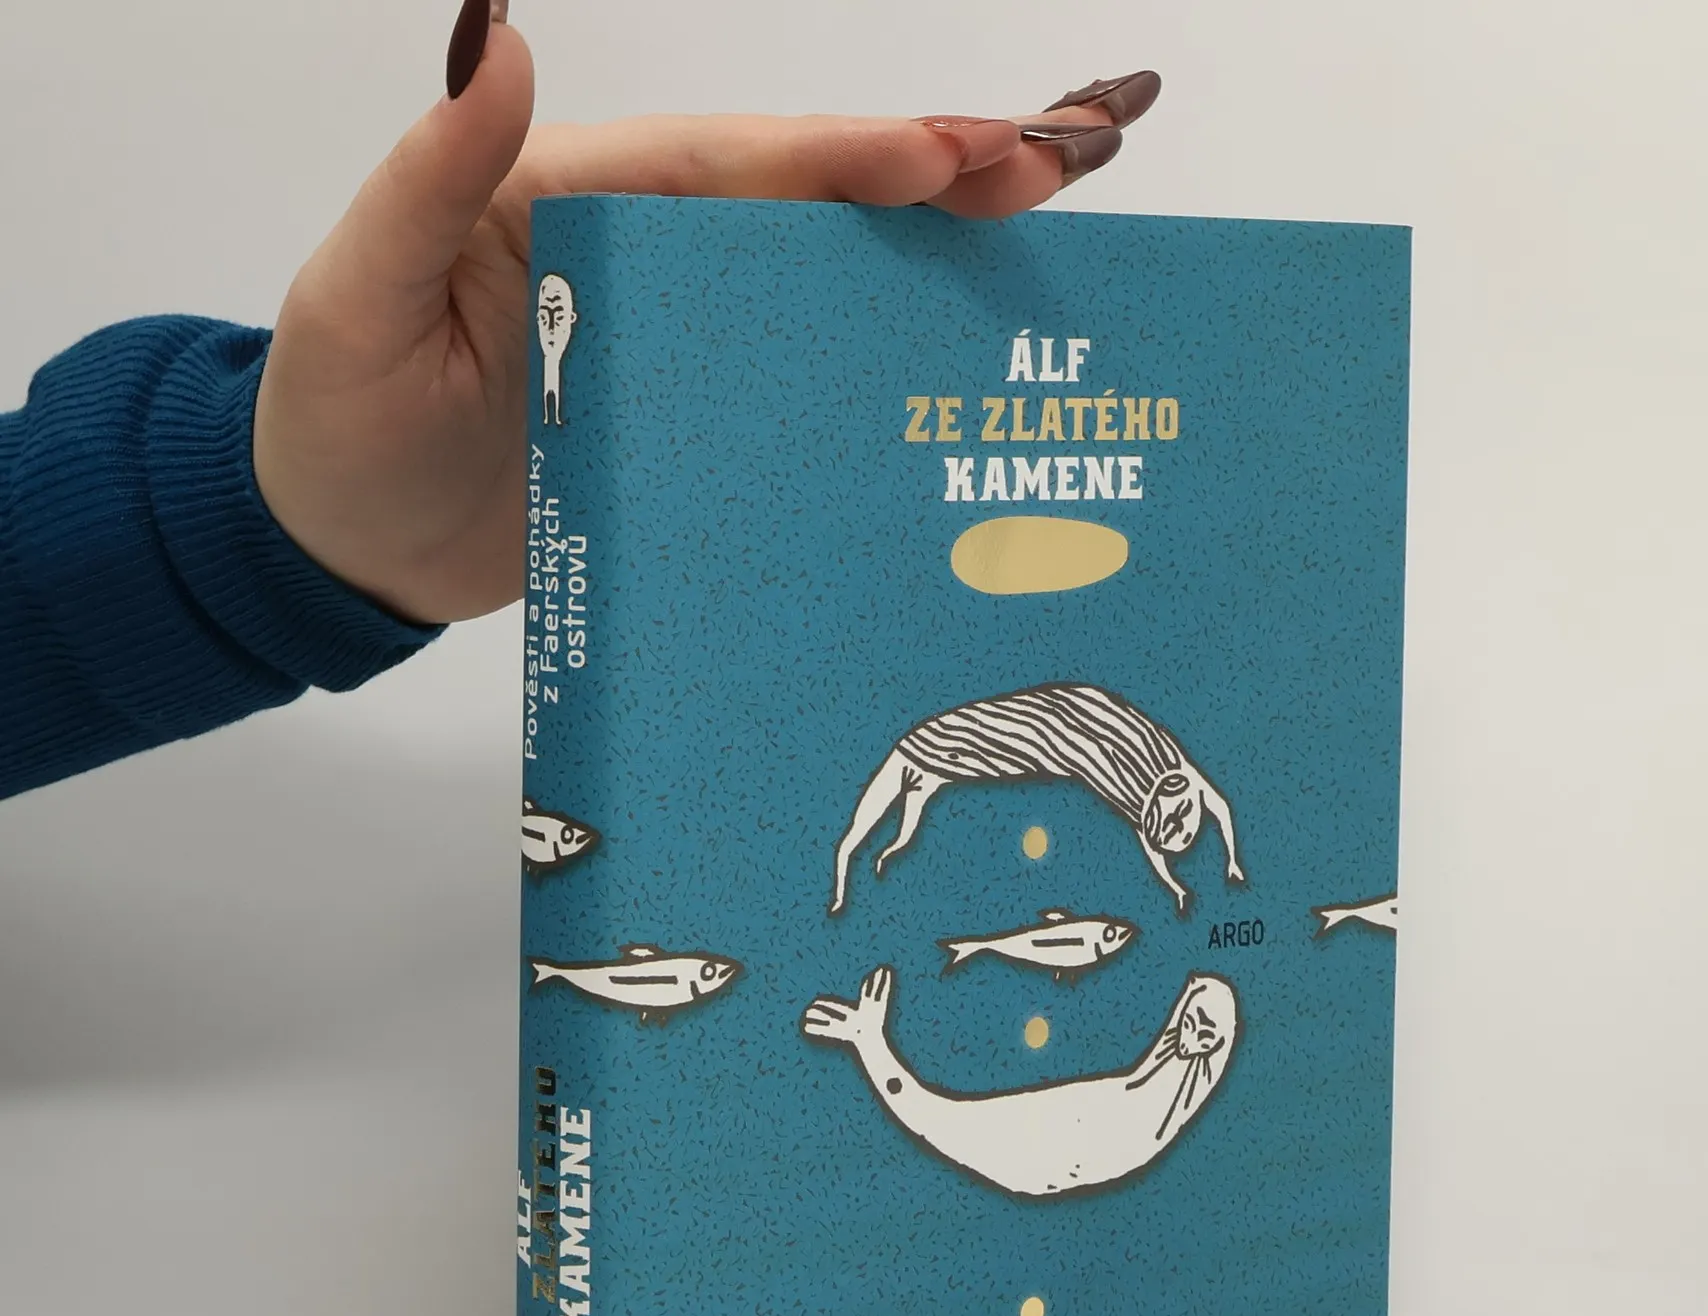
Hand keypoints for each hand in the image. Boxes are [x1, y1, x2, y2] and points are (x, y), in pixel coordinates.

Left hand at [254, 7, 1160, 625]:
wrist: (338, 553)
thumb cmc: (334, 424)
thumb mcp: (356, 293)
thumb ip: (429, 175)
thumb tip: (495, 33)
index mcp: (575, 206)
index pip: (728, 164)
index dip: (844, 155)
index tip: (953, 152)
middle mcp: (643, 264)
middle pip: (803, 207)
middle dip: (933, 179)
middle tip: (1056, 168)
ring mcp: (675, 350)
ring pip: (817, 285)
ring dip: (929, 261)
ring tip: (1041, 240)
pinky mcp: (690, 428)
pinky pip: (796, 386)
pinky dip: (876, 368)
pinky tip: (950, 372)